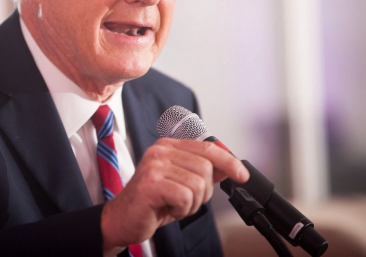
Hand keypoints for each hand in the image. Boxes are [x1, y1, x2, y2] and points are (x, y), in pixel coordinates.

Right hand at [100, 138, 248, 255]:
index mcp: (168, 146)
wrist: (123, 219)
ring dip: (192, 203)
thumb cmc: (151, 202)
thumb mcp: (181, 184)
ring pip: (198, 184)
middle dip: (203, 192)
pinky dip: (182, 209)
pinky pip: (185, 196)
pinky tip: (168, 209)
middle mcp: (160, 151)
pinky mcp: (151, 184)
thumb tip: (228, 166)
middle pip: (206, 167)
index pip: (207, 147)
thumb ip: (203, 172)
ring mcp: (154, 166)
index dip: (228, 161)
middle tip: (186, 201)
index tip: (242, 175)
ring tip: (175, 205)